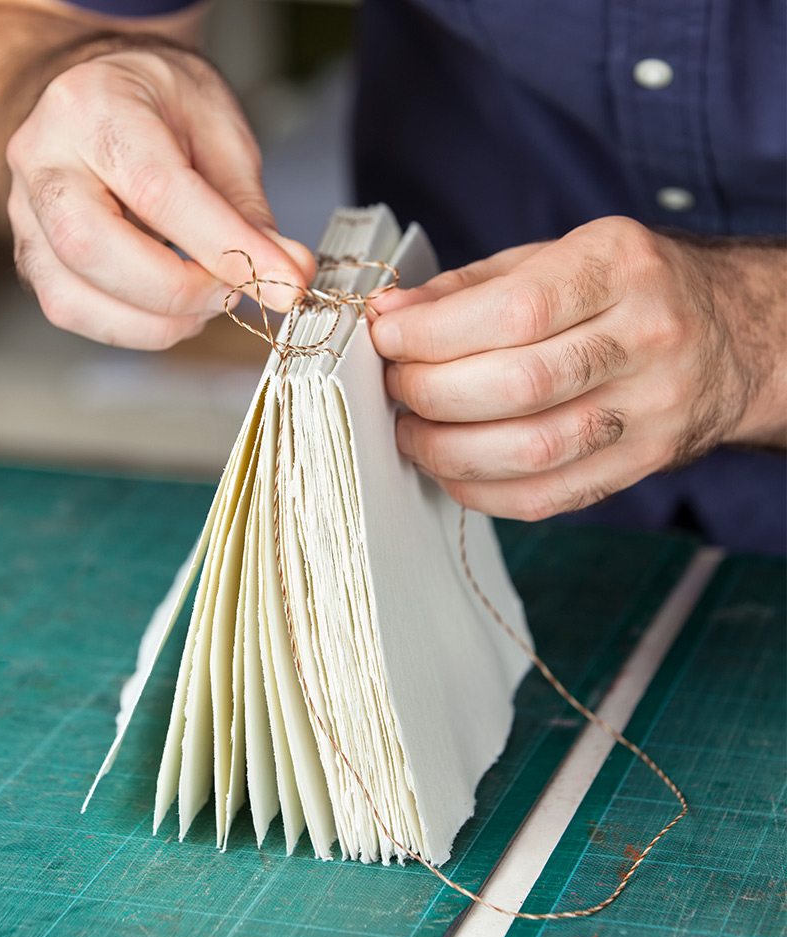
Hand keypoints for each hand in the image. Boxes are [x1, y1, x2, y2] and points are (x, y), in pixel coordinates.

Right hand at [6, 43, 313, 349]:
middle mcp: (42, 160)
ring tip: (208, 298)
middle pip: (95, 249)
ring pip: (75, 297)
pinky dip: (135, 328)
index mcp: (91, 106)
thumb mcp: (218, 130)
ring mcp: (24, 214)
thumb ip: (248, 208)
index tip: (287, 284)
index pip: (159, 192)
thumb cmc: (159, 107)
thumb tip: (288, 275)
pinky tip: (173, 309)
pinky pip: (74, 313)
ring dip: (159, 321)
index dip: (229, 250)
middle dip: (182, 292)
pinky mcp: (31, 258)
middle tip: (237, 292)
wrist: (100, 98)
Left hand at [369, 216, 785, 520]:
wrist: (730, 332)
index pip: (513, 312)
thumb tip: (390, 315)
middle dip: (430, 393)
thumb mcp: (554, 259)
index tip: (386, 340)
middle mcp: (647, 338)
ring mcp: (651, 409)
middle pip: (518, 386)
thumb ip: (468, 288)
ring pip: (531, 451)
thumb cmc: (623, 289)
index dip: (432, 336)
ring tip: (413, 432)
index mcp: (621, 267)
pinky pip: (549, 497)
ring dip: (448, 450)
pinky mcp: (643, 462)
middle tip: (396, 387)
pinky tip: (453, 469)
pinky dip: (482, 491)